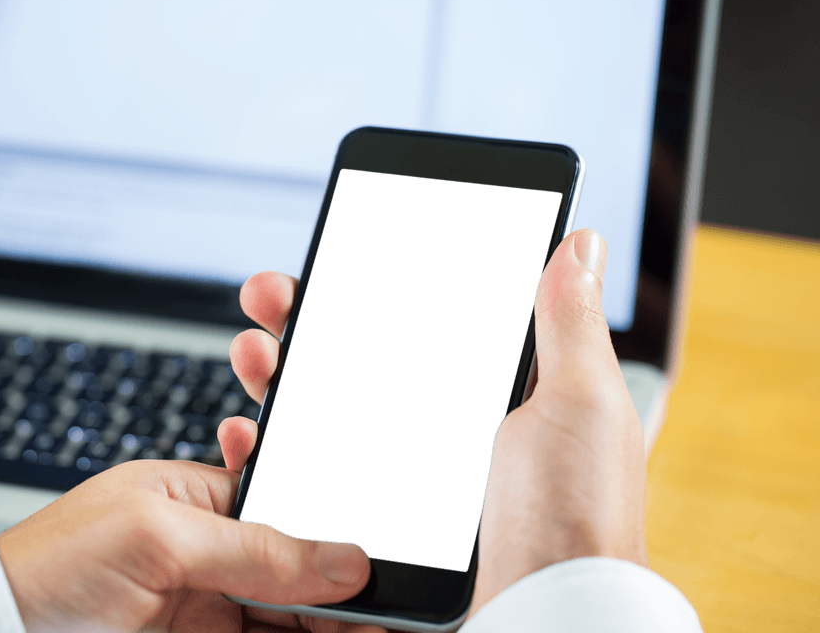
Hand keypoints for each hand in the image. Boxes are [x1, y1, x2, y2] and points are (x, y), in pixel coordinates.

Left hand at [0, 456, 378, 632]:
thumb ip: (256, 547)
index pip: (293, 508)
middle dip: (349, 583)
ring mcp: (215, 607)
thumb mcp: (157, 535)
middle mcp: (216, 554)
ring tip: (388, 622)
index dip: (338, 529)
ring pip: (298, 618)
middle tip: (398, 600)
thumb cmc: (53, 565)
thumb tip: (343, 560)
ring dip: (340, 622)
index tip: (380, 553)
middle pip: (305, 569)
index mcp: (204, 499)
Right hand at [228, 229, 647, 620]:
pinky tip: (255, 428)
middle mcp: (448, 422)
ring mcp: (410, 467)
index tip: (332, 256)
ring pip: (329, 404)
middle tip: (273, 297)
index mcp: (498, 388)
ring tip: (255, 353)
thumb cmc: (577, 517)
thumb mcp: (582, 404)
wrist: (536, 614)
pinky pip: (317, 466)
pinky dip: (276, 443)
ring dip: (280, 370)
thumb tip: (579, 241)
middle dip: (307, 318)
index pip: (423, 316)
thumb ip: (568, 322)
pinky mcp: (380, 510)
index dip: (373, 284)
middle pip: (362, 354)